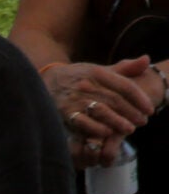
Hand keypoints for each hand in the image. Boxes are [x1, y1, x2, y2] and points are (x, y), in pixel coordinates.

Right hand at [46, 56, 163, 165]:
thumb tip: (146, 60)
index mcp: (98, 72)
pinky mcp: (64, 112)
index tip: (149, 108)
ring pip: (101, 111)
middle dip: (131, 112)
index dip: (139, 98)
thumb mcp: (99, 70)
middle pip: (115, 100)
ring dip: (117, 121)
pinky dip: (95, 128)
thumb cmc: (78, 77)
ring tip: (129, 129)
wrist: (44, 82)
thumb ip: (124, 68)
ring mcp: (74, 99)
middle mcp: (87, 84)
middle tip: (142, 122)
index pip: (124, 85)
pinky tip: (107, 133)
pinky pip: (82, 122)